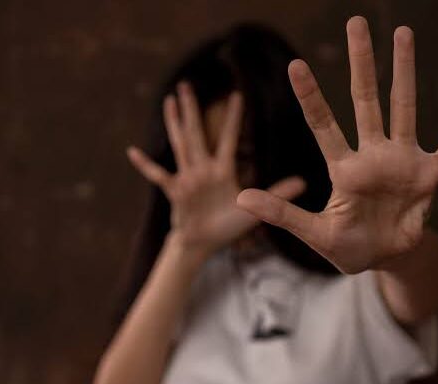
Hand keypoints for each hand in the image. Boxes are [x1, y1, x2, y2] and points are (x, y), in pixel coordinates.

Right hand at [128, 82, 305, 255]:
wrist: (203, 244)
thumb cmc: (227, 226)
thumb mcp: (253, 210)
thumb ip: (277, 194)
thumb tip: (304, 182)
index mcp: (221, 171)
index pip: (227, 139)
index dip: (232, 118)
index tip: (237, 94)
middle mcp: (203, 169)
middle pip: (197, 133)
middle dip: (193, 110)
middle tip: (187, 84)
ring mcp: (187, 179)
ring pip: (180, 145)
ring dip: (174, 123)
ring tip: (169, 101)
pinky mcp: (175, 192)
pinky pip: (159, 175)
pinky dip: (146, 165)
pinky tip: (132, 151)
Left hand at [237, 17, 437, 273]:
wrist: (385, 259)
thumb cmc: (348, 247)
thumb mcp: (314, 234)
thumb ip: (282, 214)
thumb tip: (241, 197)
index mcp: (343, 169)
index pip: (323, 124)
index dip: (310, 96)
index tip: (295, 65)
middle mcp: (372, 155)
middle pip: (365, 100)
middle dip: (361, 63)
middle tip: (356, 23)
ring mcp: (402, 161)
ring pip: (404, 108)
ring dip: (406, 72)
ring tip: (403, 32)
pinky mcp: (429, 174)